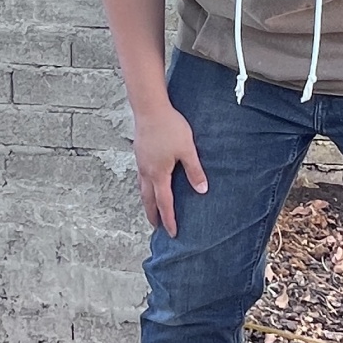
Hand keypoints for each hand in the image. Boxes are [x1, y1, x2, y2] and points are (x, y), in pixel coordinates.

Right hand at [132, 99, 207, 236]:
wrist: (149, 109)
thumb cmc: (169, 127)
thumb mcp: (187, 150)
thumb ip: (194, 171)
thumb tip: (202, 190)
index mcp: (159, 174)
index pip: (164, 203)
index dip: (169, 220)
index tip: (172, 233)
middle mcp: (146, 172)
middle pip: (148, 200)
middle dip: (153, 215)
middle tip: (156, 227)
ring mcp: (141, 163)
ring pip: (142, 189)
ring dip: (147, 202)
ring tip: (151, 209)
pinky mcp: (140, 154)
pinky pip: (141, 177)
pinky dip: (145, 187)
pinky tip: (150, 182)